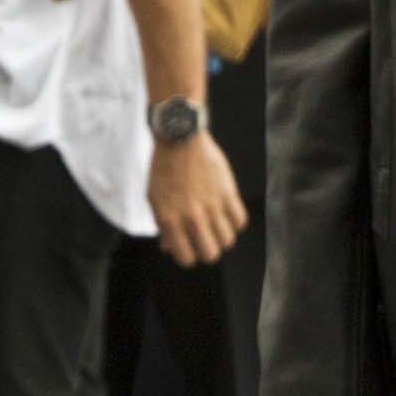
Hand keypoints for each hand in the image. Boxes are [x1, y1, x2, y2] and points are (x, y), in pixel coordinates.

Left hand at [148, 131, 246, 266]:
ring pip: (228, 240)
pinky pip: (240, 221)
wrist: (179, 137)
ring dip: (223, 236)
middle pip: (210, 254)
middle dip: (208, 250)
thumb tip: (169, 249)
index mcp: (169, 219)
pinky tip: (227, 212)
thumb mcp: (155, 198)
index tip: (190, 247)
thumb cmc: (164, 169)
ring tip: (217, 224)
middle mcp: (191, 216)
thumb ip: (163, 226)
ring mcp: (211, 205)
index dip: (189, 256)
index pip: (186, 258)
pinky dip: (235, 221)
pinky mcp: (228, 192)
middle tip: (206, 239)